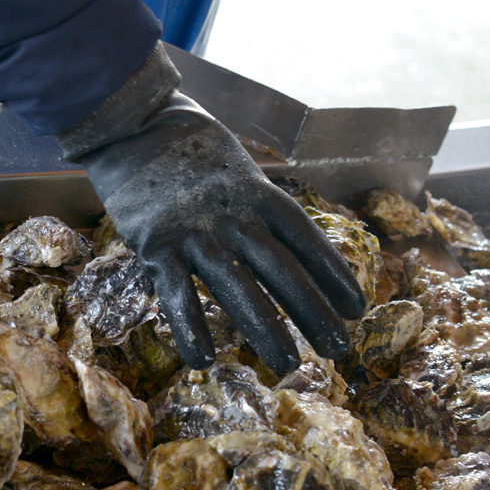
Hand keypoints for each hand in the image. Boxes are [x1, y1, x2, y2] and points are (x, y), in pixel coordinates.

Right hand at [58, 47, 365, 373]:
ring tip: (287, 365)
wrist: (132, 123)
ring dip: (264, 328)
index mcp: (258, 192)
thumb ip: (259, 209)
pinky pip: (177, 291)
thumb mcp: (238, 170)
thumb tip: (292, 250)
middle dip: (311, 311)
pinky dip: (190, 326)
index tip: (356, 308)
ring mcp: (194, 229)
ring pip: (236, 285)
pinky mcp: (156, 243)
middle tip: (337, 349)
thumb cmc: (191, 154)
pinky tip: (204, 359)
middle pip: (280, 268)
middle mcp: (233, 212)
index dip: (333, 274)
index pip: (305, 238)